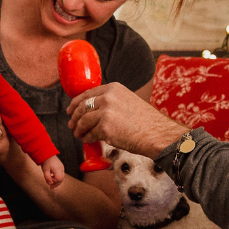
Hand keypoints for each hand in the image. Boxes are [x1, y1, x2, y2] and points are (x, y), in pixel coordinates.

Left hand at [41, 156, 64, 188]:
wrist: (47, 153)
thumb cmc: (46, 161)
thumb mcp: (45, 170)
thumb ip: (47, 177)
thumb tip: (49, 184)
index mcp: (58, 170)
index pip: (59, 179)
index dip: (54, 183)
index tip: (49, 183)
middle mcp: (61, 169)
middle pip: (61, 179)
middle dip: (56, 183)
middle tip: (51, 187)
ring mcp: (61, 167)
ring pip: (61, 176)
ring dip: (56, 180)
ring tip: (50, 181)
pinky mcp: (60, 166)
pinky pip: (60, 173)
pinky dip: (57, 176)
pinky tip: (52, 176)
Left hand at [67, 83, 188, 156]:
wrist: (157, 133)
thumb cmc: (146, 121)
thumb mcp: (129, 101)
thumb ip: (113, 101)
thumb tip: (95, 110)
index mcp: (114, 89)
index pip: (88, 93)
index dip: (76, 102)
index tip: (71, 109)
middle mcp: (108, 98)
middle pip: (82, 107)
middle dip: (74, 117)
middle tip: (71, 124)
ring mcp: (106, 113)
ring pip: (83, 121)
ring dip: (78, 128)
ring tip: (78, 134)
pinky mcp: (105, 128)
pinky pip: (90, 134)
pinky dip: (87, 138)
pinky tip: (87, 140)